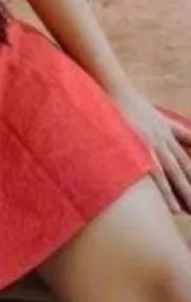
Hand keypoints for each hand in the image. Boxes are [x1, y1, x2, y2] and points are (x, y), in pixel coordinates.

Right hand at [113, 88, 190, 214]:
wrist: (116, 90)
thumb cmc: (134, 104)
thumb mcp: (160, 116)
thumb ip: (176, 130)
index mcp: (168, 132)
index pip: (186, 159)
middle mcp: (164, 139)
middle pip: (183, 168)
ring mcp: (152, 142)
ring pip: (172, 172)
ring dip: (180, 192)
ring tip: (184, 211)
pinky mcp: (139, 145)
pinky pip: (153, 170)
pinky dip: (161, 187)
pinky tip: (165, 201)